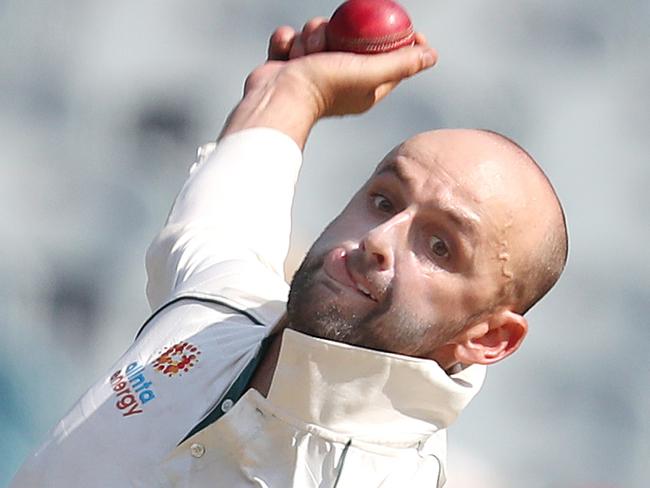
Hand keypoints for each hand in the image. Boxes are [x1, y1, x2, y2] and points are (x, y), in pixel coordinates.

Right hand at [261, 18, 435, 115]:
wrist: (277, 98)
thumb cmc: (324, 87)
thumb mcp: (370, 72)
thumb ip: (401, 64)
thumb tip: (431, 56)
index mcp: (364, 87)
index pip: (388, 57)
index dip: (394, 38)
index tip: (396, 22)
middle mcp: (341, 79)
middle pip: (348, 36)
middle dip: (336, 32)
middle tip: (330, 39)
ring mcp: (312, 72)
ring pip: (316, 32)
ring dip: (308, 37)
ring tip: (303, 54)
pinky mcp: (288, 65)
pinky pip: (292, 38)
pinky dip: (287, 42)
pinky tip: (286, 54)